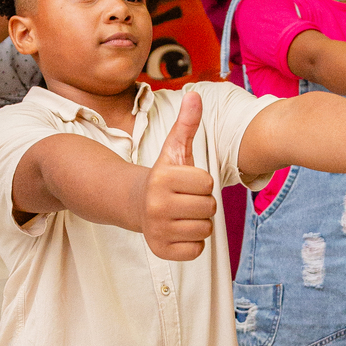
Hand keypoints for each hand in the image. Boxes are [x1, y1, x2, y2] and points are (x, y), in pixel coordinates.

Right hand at [141, 89, 215, 259]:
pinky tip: (178, 230)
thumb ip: (187, 124)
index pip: (207, 183)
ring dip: (198, 222)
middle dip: (202, 203)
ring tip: (181, 214)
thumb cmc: (165, 176)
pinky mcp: (161, 250)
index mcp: (162, 179)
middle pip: (209, 207)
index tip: (186, 183)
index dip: (201, 183)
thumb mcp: (174, 149)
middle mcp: (157, 205)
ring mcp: (157, 230)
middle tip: (185, 200)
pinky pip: (197, 250)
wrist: (136, 204)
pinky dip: (193, 243)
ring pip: (205, 229)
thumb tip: (195, 94)